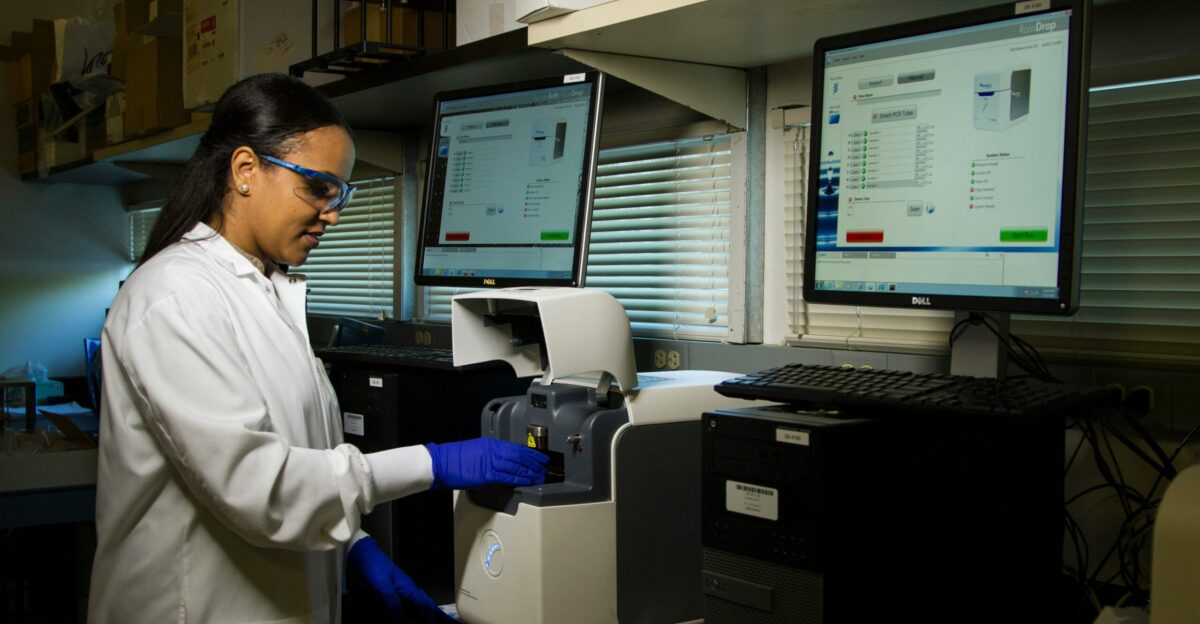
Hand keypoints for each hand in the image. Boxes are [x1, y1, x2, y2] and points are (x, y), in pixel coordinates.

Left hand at [347, 536, 455, 622]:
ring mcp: (403, 588)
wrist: (365, 556)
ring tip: (436, 619)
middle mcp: (408, 587)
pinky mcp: (397, 589)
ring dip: (429, 611)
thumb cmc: (374, 566)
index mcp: (407, 586)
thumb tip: (400, 615)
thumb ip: (392, 600)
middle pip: (426, 603)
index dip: (430, 614)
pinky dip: (418, 609)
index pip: (423, 603)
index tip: (437, 622)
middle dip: (436, 613)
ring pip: (421, 603)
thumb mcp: (382, 585)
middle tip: (446, 620)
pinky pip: (412, 602)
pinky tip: (417, 614)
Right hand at [425, 438, 548, 489]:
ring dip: (531, 473)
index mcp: (492, 444)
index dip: (532, 454)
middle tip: (546, 469)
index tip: (542, 458)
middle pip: (521, 457)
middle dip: (535, 464)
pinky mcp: (486, 475)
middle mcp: (493, 451)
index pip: (518, 448)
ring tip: (540, 477)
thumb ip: (493, 456)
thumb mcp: (478, 451)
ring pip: (517, 467)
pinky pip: (507, 477)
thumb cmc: (455, 458)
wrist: (440, 462)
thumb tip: (506, 465)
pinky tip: (527, 482)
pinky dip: (519, 480)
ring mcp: (490, 462)